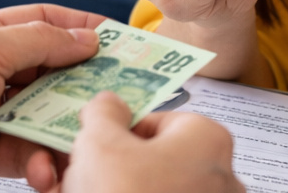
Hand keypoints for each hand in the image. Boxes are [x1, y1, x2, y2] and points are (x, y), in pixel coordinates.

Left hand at [0, 3, 104, 192]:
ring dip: (65, 128)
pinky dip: (41, 162)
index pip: (43, 23)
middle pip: (51, 73)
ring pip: (44, 117)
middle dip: (84, 82)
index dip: (80, 29)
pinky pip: (27, 156)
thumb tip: (86, 39)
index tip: (120, 40)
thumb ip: (39, 42)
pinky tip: (44, 168)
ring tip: (86, 136)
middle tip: (122, 92)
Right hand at [29, 92, 240, 192]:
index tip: (89, 144)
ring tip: (69, 191)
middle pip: (149, 161)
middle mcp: (217, 178)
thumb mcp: (99, 142)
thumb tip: (108, 104)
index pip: (154, 122)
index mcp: (207, 140)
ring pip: (146, 190)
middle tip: (74, 175)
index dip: (114, 132)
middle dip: (106, 168)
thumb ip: (103, 112)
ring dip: (105, 189)